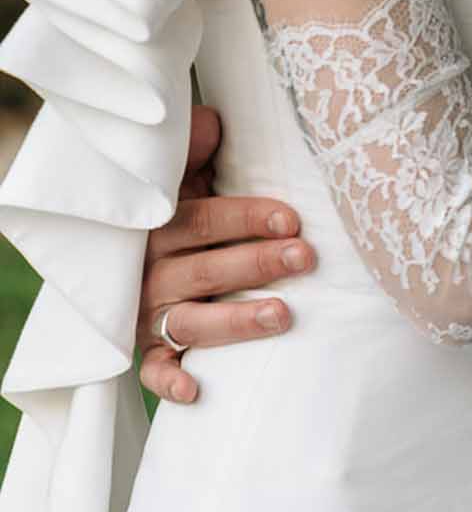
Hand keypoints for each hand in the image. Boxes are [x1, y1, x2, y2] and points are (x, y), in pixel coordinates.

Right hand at [137, 104, 314, 404]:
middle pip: (204, 269)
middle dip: (256, 263)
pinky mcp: (146, 350)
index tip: (291, 219)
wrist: (128, 256)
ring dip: (234, 321)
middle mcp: (150, 269)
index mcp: (160, 224)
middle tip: (304, 258)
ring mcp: (147, 313)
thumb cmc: (181, 209)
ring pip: (189, 321)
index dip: (246, 218)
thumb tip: (212, 122)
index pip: (202, 220)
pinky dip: (170, 382)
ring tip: (282, 315)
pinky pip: (153, 371)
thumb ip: (194, 148)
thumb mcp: (183, 174)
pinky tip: (197, 389)